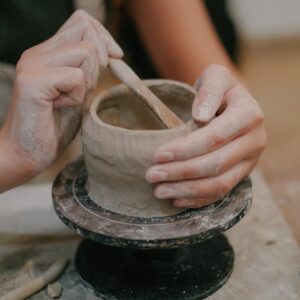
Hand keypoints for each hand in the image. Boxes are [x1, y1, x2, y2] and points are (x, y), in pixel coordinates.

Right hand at [0, 10, 121, 189]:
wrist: (27, 153)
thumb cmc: (54, 125)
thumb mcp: (79, 93)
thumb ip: (90, 71)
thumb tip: (112, 53)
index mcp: (48, 53)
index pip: (82, 22)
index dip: (104, 37)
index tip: (116, 57)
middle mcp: (38, 53)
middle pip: (86, 30)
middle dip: (100, 59)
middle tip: (87, 87)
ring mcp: (33, 64)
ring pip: (86, 52)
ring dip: (87, 81)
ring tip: (69, 99)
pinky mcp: (33, 82)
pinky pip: (75, 78)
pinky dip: (77, 96)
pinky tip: (60, 107)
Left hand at [146, 64, 266, 207]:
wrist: (231, 105)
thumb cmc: (218, 90)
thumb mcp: (215, 77)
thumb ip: (210, 90)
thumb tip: (200, 116)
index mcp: (249, 115)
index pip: (214, 137)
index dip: (185, 149)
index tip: (158, 155)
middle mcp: (254, 141)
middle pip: (215, 164)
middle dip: (180, 172)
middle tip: (151, 176)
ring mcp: (249, 161)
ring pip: (219, 184)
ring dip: (186, 190)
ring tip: (158, 191)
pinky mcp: (242, 174)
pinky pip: (221, 192)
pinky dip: (197, 199)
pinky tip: (176, 199)